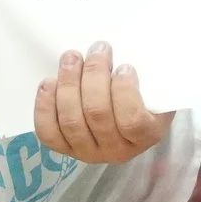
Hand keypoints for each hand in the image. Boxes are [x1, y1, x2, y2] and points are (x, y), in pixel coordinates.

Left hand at [34, 43, 168, 165]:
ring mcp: (87, 152)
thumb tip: (123, 52)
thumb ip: (149, 77)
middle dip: (94, 74)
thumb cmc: (143, 98)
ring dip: (68, 82)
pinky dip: (45, 105)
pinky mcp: (63, 149)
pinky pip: (48, 131)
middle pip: (97, 113)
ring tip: (71, 57)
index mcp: (145, 136)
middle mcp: (116, 151)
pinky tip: (49, 82)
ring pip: (71, 120)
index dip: (124, 90)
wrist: (125, 121)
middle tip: (96, 49)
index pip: (132, 119)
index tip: (125, 66)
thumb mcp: (155, 90)